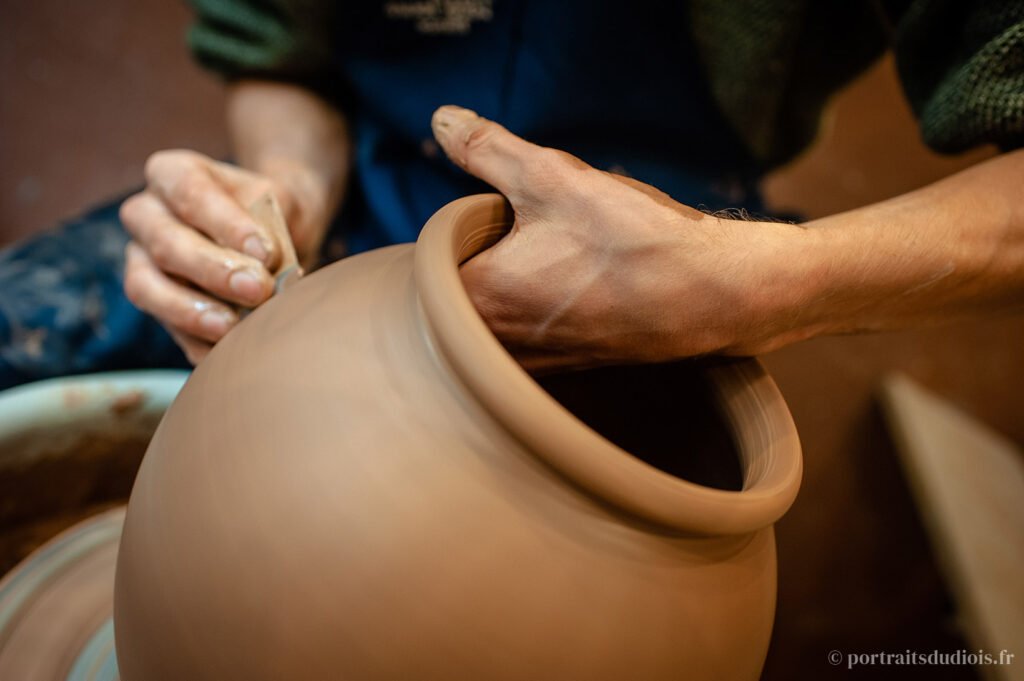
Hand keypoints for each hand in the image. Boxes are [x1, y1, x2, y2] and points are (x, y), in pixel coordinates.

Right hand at [121, 150, 330, 362]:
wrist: (274, 238)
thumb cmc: (274, 213)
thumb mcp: (284, 201)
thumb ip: (277, 220)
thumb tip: (270, 261)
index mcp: (172, 174)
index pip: (189, 192)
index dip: (225, 224)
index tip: (266, 251)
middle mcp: (147, 215)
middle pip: (165, 243)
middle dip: (212, 271)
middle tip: (258, 289)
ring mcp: (143, 261)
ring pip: (147, 288)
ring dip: (190, 310)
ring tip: (231, 327)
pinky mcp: (156, 304)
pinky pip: (165, 327)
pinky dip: (196, 342)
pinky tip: (225, 352)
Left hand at [430, 106, 813, 370]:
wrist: (713, 296)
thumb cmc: (631, 240)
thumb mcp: (550, 177)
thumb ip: (486, 149)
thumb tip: (442, 120)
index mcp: (478, 302)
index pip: (427, 272)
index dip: (451, 238)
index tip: (484, 219)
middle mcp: (498, 346)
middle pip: (458, 300)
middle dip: (478, 263)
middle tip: (517, 234)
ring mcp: (534, 365)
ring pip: (493, 324)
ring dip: (508, 290)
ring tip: (551, 260)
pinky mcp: (567, 370)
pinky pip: (529, 343)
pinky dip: (538, 313)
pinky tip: (575, 288)